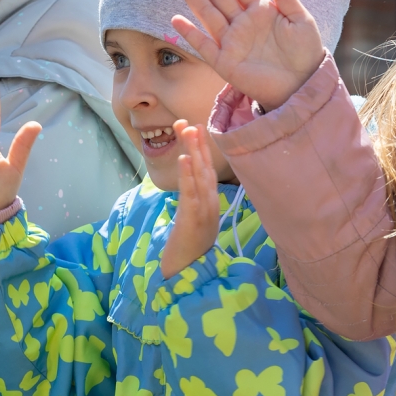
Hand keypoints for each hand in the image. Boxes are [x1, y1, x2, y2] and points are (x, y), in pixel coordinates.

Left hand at [160, 120, 219, 278]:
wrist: (186, 275)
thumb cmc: (187, 249)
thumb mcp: (192, 220)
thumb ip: (192, 201)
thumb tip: (188, 183)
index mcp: (210, 203)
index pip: (206, 171)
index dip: (201, 149)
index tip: (193, 127)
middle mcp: (211, 205)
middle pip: (205, 169)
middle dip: (197, 144)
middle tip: (188, 121)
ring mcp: (205, 213)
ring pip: (200, 178)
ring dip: (194, 153)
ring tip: (187, 132)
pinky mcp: (193, 222)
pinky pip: (191, 195)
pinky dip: (188, 176)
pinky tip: (184, 159)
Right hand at [171, 0, 324, 112]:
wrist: (302, 84)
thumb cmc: (305, 52)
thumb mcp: (301, 20)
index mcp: (261, 10)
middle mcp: (242, 23)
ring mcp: (232, 42)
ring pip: (208, 14)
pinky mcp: (225, 63)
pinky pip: (204, 45)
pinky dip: (190, 33)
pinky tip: (176, 20)